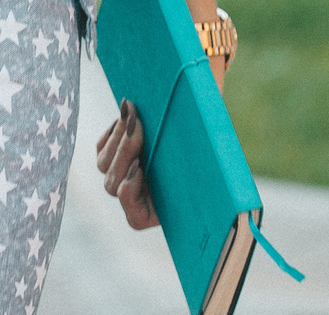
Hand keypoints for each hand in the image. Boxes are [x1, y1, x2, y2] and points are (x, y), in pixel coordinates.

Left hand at [95, 48, 226, 233]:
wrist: (197, 150)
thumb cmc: (209, 169)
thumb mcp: (207, 173)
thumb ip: (211, 178)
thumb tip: (226, 160)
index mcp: (153, 216)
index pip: (133, 215)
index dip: (130, 190)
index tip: (141, 167)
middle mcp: (134, 203)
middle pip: (114, 183)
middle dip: (125, 151)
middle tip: (138, 124)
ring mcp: (121, 182)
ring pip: (105, 165)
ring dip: (118, 137)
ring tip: (132, 112)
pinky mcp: (112, 162)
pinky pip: (102, 150)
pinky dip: (112, 134)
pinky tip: (127, 117)